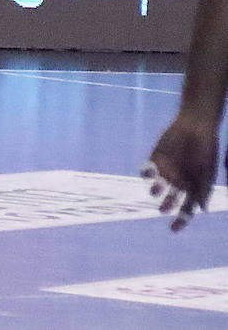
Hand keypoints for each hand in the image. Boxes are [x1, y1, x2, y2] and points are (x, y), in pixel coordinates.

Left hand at [144, 116, 220, 230]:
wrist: (195, 126)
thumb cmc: (205, 149)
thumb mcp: (207, 171)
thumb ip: (204, 189)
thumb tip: (201, 210)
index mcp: (194, 187)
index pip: (187, 209)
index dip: (181, 220)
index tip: (173, 229)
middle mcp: (180, 181)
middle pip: (171, 200)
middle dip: (167, 205)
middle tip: (163, 209)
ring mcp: (167, 171)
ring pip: (158, 187)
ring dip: (156, 190)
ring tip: (156, 191)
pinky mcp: (156, 159)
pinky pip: (148, 170)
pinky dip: (147, 174)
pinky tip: (150, 173)